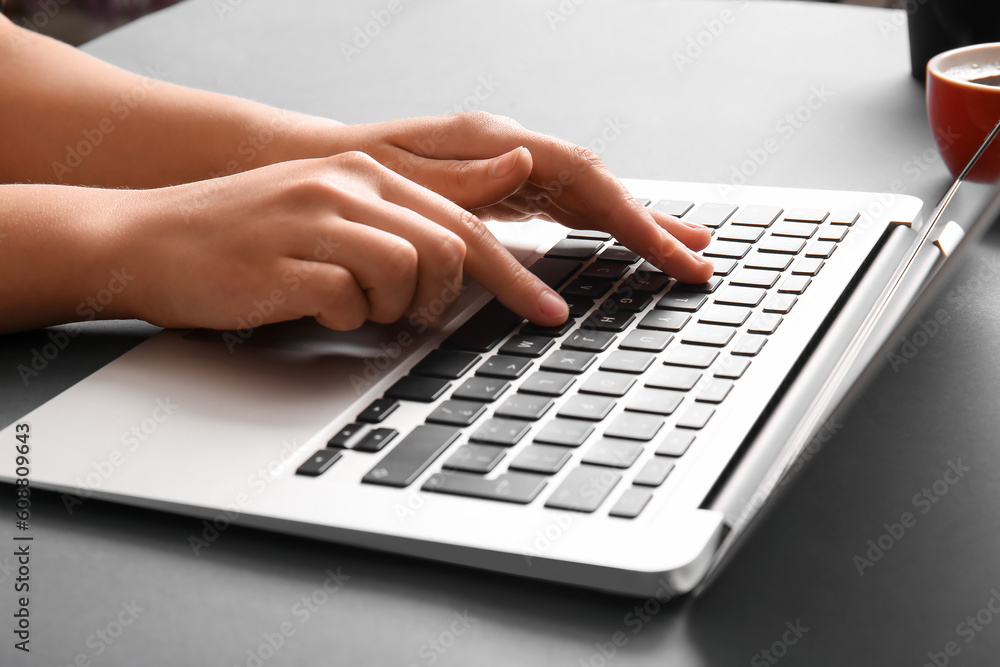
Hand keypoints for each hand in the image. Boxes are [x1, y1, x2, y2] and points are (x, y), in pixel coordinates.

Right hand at [118, 152, 570, 330]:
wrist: (145, 238)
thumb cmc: (245, 238)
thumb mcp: (328, 215)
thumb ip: (396, 226)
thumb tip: (462, 257)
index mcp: (366, 172)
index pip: (466, 223)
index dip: (515, 275)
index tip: (548, 313)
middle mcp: (347, 186)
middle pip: (450, 249)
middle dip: (443, 297)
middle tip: (407, 313)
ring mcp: (314, 221)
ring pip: (408, 274)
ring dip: (387, 308)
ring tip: (342, 302)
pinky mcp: (283, 263)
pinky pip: (348, 304)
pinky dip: (338, 318)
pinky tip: (302, 303)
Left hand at [336, 111, 713, 283]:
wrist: (314, 169)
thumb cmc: (351, 173)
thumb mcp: (404, 178)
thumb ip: (469, 177)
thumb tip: (528, 163)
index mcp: (492, 142)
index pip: (585, 179)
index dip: (634, 218)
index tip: (672, 252)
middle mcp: (507, 151)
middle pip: (598, 187)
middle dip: (651, 226)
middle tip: (698, 260)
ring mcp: (505, 170)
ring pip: (586, 198)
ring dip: (633, 227)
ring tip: (677, 252)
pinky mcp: (497, 190)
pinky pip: (561, 209)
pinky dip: (597, 228)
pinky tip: (618, 242)